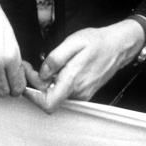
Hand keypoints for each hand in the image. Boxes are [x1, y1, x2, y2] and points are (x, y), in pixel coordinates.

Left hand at [28, 20, 142, 113]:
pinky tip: (54, 70)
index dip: (32, 94)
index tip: (26, 78)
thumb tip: (42, 73)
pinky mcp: (85, 91)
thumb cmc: (98, 42)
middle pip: (49, 98)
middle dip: (36, 84)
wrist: (119, 45)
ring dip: (45, 83)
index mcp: (73, 80)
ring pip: (56, 95)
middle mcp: (79, 92)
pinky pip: (65, 92)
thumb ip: (55, 59)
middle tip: (29, 66)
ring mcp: (83, 93)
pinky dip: (55, 83)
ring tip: (41, 66)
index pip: (47, 103)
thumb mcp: (73, 42)